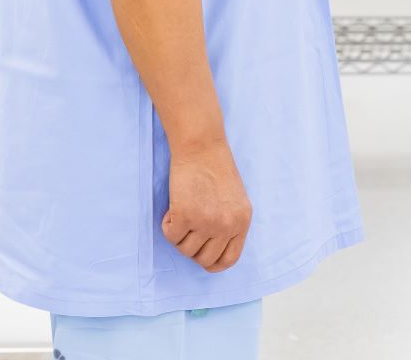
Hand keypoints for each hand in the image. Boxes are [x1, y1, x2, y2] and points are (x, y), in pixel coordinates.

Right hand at [162, 140, 251, 272]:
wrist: (202, 147)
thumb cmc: (215, 171)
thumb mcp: (234, 201)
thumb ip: (228, 225)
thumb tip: (213, 250)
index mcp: (242, 222)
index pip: (229, 259)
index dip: (212, 263)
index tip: (202, 256)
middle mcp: (227, 225)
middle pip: (204, 260)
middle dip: (192, 248)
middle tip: (188, 228)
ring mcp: (207, 222)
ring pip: (184, 250)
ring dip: (179, 234)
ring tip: (184, 211)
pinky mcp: (186, 216)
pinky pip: (170, 236)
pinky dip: (168, 224)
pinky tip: (175, 206)